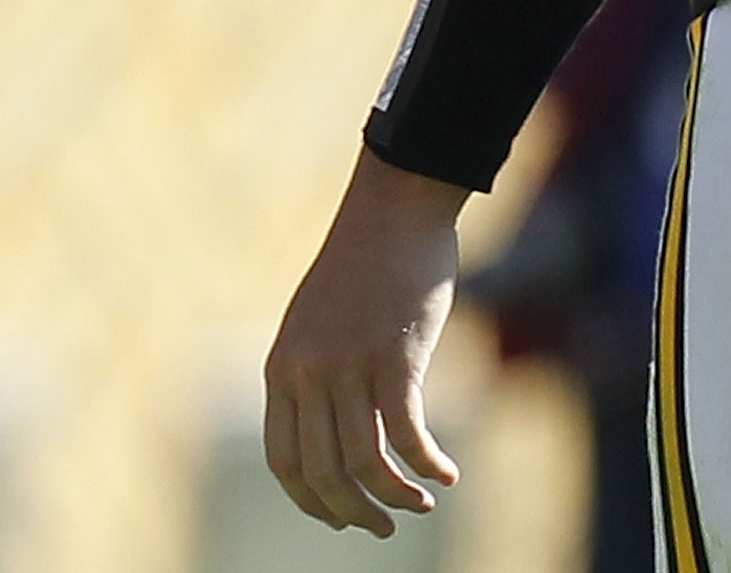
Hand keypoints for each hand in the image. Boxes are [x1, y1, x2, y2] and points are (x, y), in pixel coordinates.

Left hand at [264, 151, 464, 538]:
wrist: (397, 203)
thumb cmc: (367, 260)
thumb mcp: (319, 318)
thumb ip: (317, 369)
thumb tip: (337, 426)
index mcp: (283, 367)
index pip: (285, 463)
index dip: (313, 502)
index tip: (342, 517)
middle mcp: (309, 372)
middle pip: (323, 474)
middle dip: (355, 512)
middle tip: (384, 527)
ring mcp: (350, 365)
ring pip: (366, 463)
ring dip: (395, 497)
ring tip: (421, 503)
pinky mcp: (395, 356)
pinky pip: (408, 435)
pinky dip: (427, 466)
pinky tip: (447, 474)